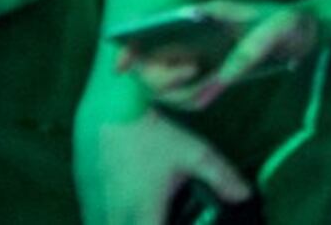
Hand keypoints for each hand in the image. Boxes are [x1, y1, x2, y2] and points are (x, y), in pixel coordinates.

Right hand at [79, 105, 254, 224]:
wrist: (110, 116)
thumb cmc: (154, 137)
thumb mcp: (195, 154)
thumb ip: (222, 177)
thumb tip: (244, 196)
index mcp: (144, 210)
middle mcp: (116, 217)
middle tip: (165, 218)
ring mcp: (96, 212)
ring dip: (129, 224)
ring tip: (150, 213)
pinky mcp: (85, 203)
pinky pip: (95, 222)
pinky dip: (113, 221)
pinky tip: (129, 212)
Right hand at [116, 0, 322, 114]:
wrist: (307, 32)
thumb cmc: (292, 20)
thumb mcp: (282, 27)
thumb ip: (255, 46)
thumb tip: (225, 76)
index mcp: (201, 14)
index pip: (151, 27)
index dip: (129, 46)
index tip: (122, 65)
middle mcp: (190, 37)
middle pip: (150, 68)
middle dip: (163, 79)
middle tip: (193, 71)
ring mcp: (196, 57)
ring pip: (166, 88)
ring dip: (182, 93)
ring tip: (214, 82)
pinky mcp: (207, 75)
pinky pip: (186, 96)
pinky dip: (196, 98)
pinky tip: (216, 89)